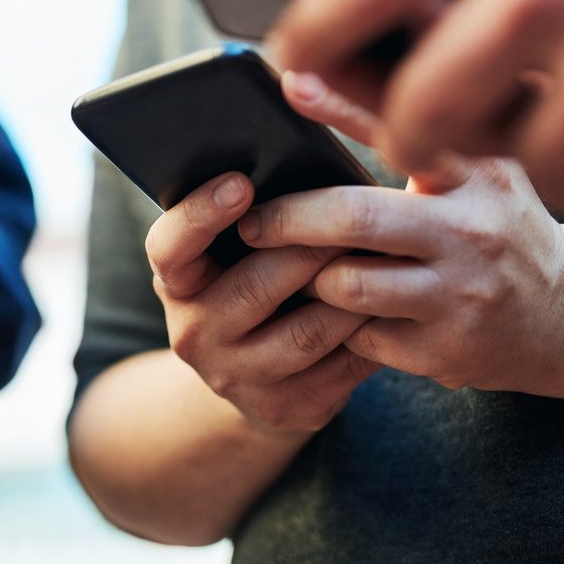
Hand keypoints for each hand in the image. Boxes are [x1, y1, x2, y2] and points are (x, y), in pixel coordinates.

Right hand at [144, 174, 378, 434]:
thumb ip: (248, 215)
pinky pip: (338, 368)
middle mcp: (193, 332)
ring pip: (305, 332)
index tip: (241, 182)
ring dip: (350, 293)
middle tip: (355, 214)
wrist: (252, 375)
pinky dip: (369, 333)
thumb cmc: (250, 281)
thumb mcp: (228, 252)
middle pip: (253, 287)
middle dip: (309, 248)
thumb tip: (297, 155)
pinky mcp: (284, 408)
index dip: (201, 215)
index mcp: (175, 282)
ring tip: (385, 257)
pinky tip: (393, 305)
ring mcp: (236, 376)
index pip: (170, 247)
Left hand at [237, 71, 563, 394]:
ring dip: (310, 279)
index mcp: (475, 176)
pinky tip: (341, 316)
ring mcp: (459, 297)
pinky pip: (358, 336)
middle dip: (287, 219)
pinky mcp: (444, 352)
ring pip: (345, 285)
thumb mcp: (476, 172)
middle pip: (354, 218)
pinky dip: (337, 328)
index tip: (288, 86)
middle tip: (252, 223)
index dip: (339, 107)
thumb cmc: (501, 230)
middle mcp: (470, 232)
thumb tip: (329, 86)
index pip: (399, 133)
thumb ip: (417, 138)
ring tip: (301, 271)